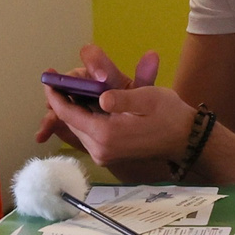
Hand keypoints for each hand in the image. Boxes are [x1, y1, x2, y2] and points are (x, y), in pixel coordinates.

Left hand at [35, 44, 159, 145]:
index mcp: (106, 134)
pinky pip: (87, 134)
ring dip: (72, 109)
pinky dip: (83, 118)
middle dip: (62, 101)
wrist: (186, 140)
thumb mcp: (148, 98)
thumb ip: (122, 98)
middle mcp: (100, 149)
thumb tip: (102, 98)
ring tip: (68, 87)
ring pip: (78, 128)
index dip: (55, 95)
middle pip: (70, 122)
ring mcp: (103, 155)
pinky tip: (86, 103)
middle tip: (57, 79)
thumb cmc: (169, 115)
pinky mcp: (108, 156)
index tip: (48, 78)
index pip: (69, 114)